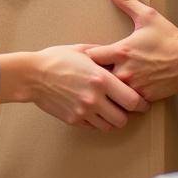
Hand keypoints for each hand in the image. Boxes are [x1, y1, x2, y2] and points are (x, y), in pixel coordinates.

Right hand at [0, 45, 149, 131]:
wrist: (33, 75)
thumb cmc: (58, 59)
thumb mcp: (84, 51)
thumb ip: (105, 56)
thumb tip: (120, 58)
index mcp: (101, 79)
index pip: (132, 100)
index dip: (141, 103)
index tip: (144, 102)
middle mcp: (94, 98)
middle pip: (123, 118)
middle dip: (128, 114)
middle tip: (127, 107)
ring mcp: (83, 112)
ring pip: (109, 126)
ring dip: (113, 119)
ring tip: (111, 109)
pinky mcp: (74, 120)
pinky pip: (94, 127)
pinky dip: (98, 121)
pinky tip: (95, 110)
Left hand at [85, 0, 177, 101]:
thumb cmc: (169, 38)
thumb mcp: (147, 15)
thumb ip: (125, 0)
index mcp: (120, 51)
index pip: (90, 56)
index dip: (89, 54)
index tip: (93, 52)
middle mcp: (123, 72)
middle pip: (98, 75)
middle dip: (98, 71)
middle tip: (101, 66)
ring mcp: (132, 87)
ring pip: (111, 90)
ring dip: (110, 84)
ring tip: (113, 78)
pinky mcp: (142, 98)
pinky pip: (125, 99)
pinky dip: (124, 94)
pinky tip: (127, 87)